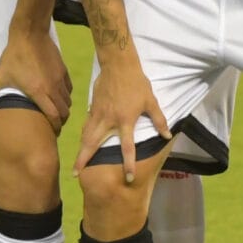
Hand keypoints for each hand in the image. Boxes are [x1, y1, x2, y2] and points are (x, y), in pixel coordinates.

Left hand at [0, 24, 72, 125]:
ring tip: (57, 111)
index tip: (52, 132)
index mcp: (39, 92)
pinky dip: (66, 95)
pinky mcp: (63, 70)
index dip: (55, 126)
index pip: (54, 116)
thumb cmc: (15, 56)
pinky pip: (69, 88)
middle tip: (54, 124)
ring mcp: (60, 79)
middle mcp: (53, 88)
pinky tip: (59, 94)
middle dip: (61, 120)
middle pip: (64, 111)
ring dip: (64, 108)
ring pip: (68, 100)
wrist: (29, 34)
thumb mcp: (1, 74)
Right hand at [76, 58, 173, 188]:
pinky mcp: (92, 107)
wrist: (118, 65)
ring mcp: (98, 114)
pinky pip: (86, 125)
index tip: (128, 178)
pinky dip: (83, 135)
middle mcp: (108, 121)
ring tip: (75, 164)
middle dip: (84, 160)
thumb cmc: (137, 83)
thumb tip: (167, 135)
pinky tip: (81, 142)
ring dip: (80, 150)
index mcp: (125, 121)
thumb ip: (159, 120)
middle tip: (76, 174)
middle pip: (93, 144)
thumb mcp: (151, 101)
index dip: (128, 164)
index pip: (127, 147)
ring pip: (86, 135)